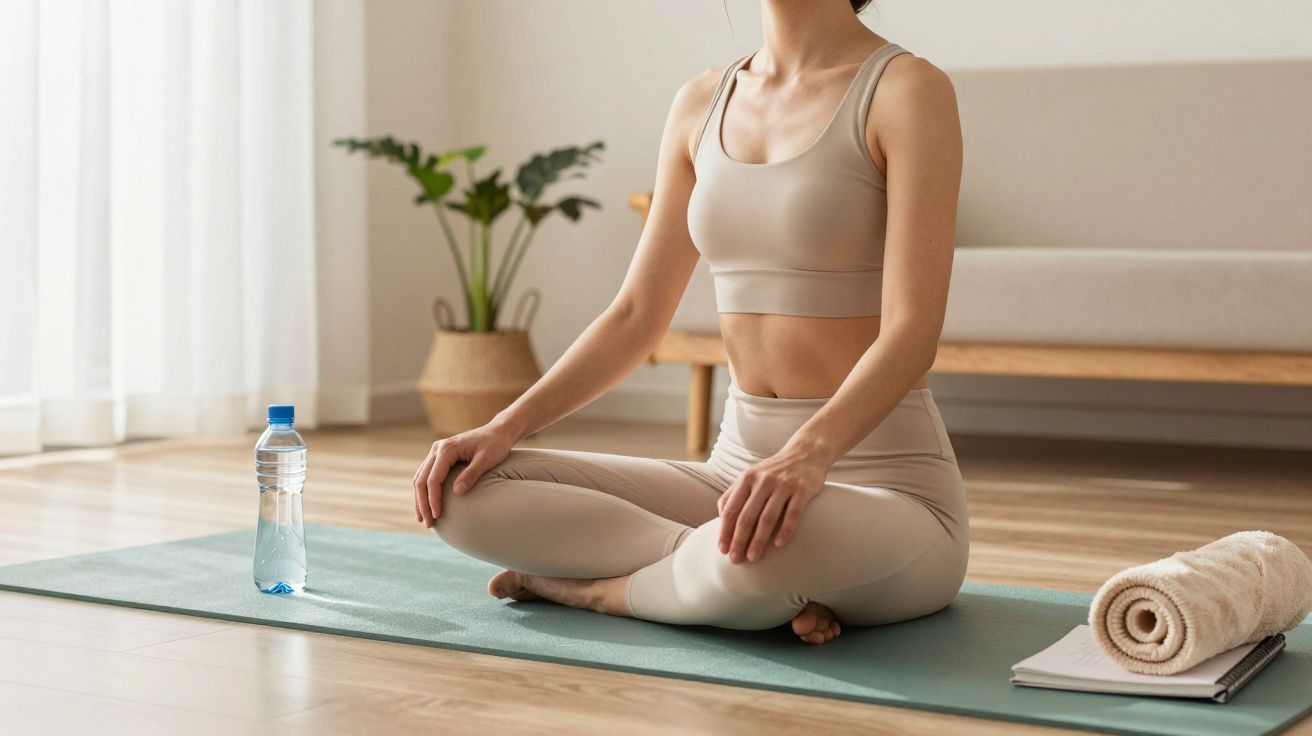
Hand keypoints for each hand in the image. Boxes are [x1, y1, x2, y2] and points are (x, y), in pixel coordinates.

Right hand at [413, 422, 516, 527]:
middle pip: (421, 480)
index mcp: (446, 449)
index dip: (433, 500)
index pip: (433, 479)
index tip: (437, 516)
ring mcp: (437, 452)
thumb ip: (472, 474)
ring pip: (420, 478)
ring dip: (420, 499)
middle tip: (428, 523)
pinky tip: (426, 505)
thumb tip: (457, 492)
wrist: (498, 432)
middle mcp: (437, 449)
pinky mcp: (440, 456)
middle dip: (423, 504)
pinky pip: (426, 475)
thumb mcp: (487, 459)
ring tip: (423, 519)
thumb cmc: (495, 445)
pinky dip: (424, 491)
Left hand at [717, 446, 829, 563]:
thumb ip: (733, 494)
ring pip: (768, 517)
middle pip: (747, 516)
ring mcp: (783, 484)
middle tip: (736, 560)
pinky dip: (785, 530)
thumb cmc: (773, 471)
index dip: (725, 531)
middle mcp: (763, 481)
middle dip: (739, 540)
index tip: (722, 550)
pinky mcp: (803, 489)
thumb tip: (720, 518)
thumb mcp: (750, 476)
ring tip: (753, 557)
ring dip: (759, 540)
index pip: (730, 509)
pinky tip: (778, 545)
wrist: (806, 453)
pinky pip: (793, 513)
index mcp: (747, 479)